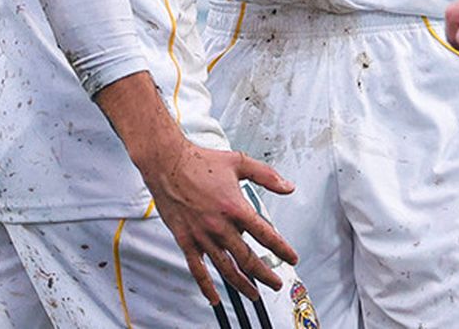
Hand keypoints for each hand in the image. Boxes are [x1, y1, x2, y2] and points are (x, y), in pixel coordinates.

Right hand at [138, 141, 297, 305]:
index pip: (266, 234)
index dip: (282, 249)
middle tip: (276, 283)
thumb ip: (267, 176)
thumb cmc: (202, 161)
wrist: (167, 163)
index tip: (292, 258)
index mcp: (236, 207)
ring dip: (241, 284)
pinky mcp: (185, 240)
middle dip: (265, 274)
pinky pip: (197, 269)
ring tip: (253, 294)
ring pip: (225, 268)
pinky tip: (214, 297)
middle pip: (247, 258)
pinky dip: (206, 286)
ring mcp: (201, 236)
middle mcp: (219, 226)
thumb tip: (289, 187)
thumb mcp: (241, 162)